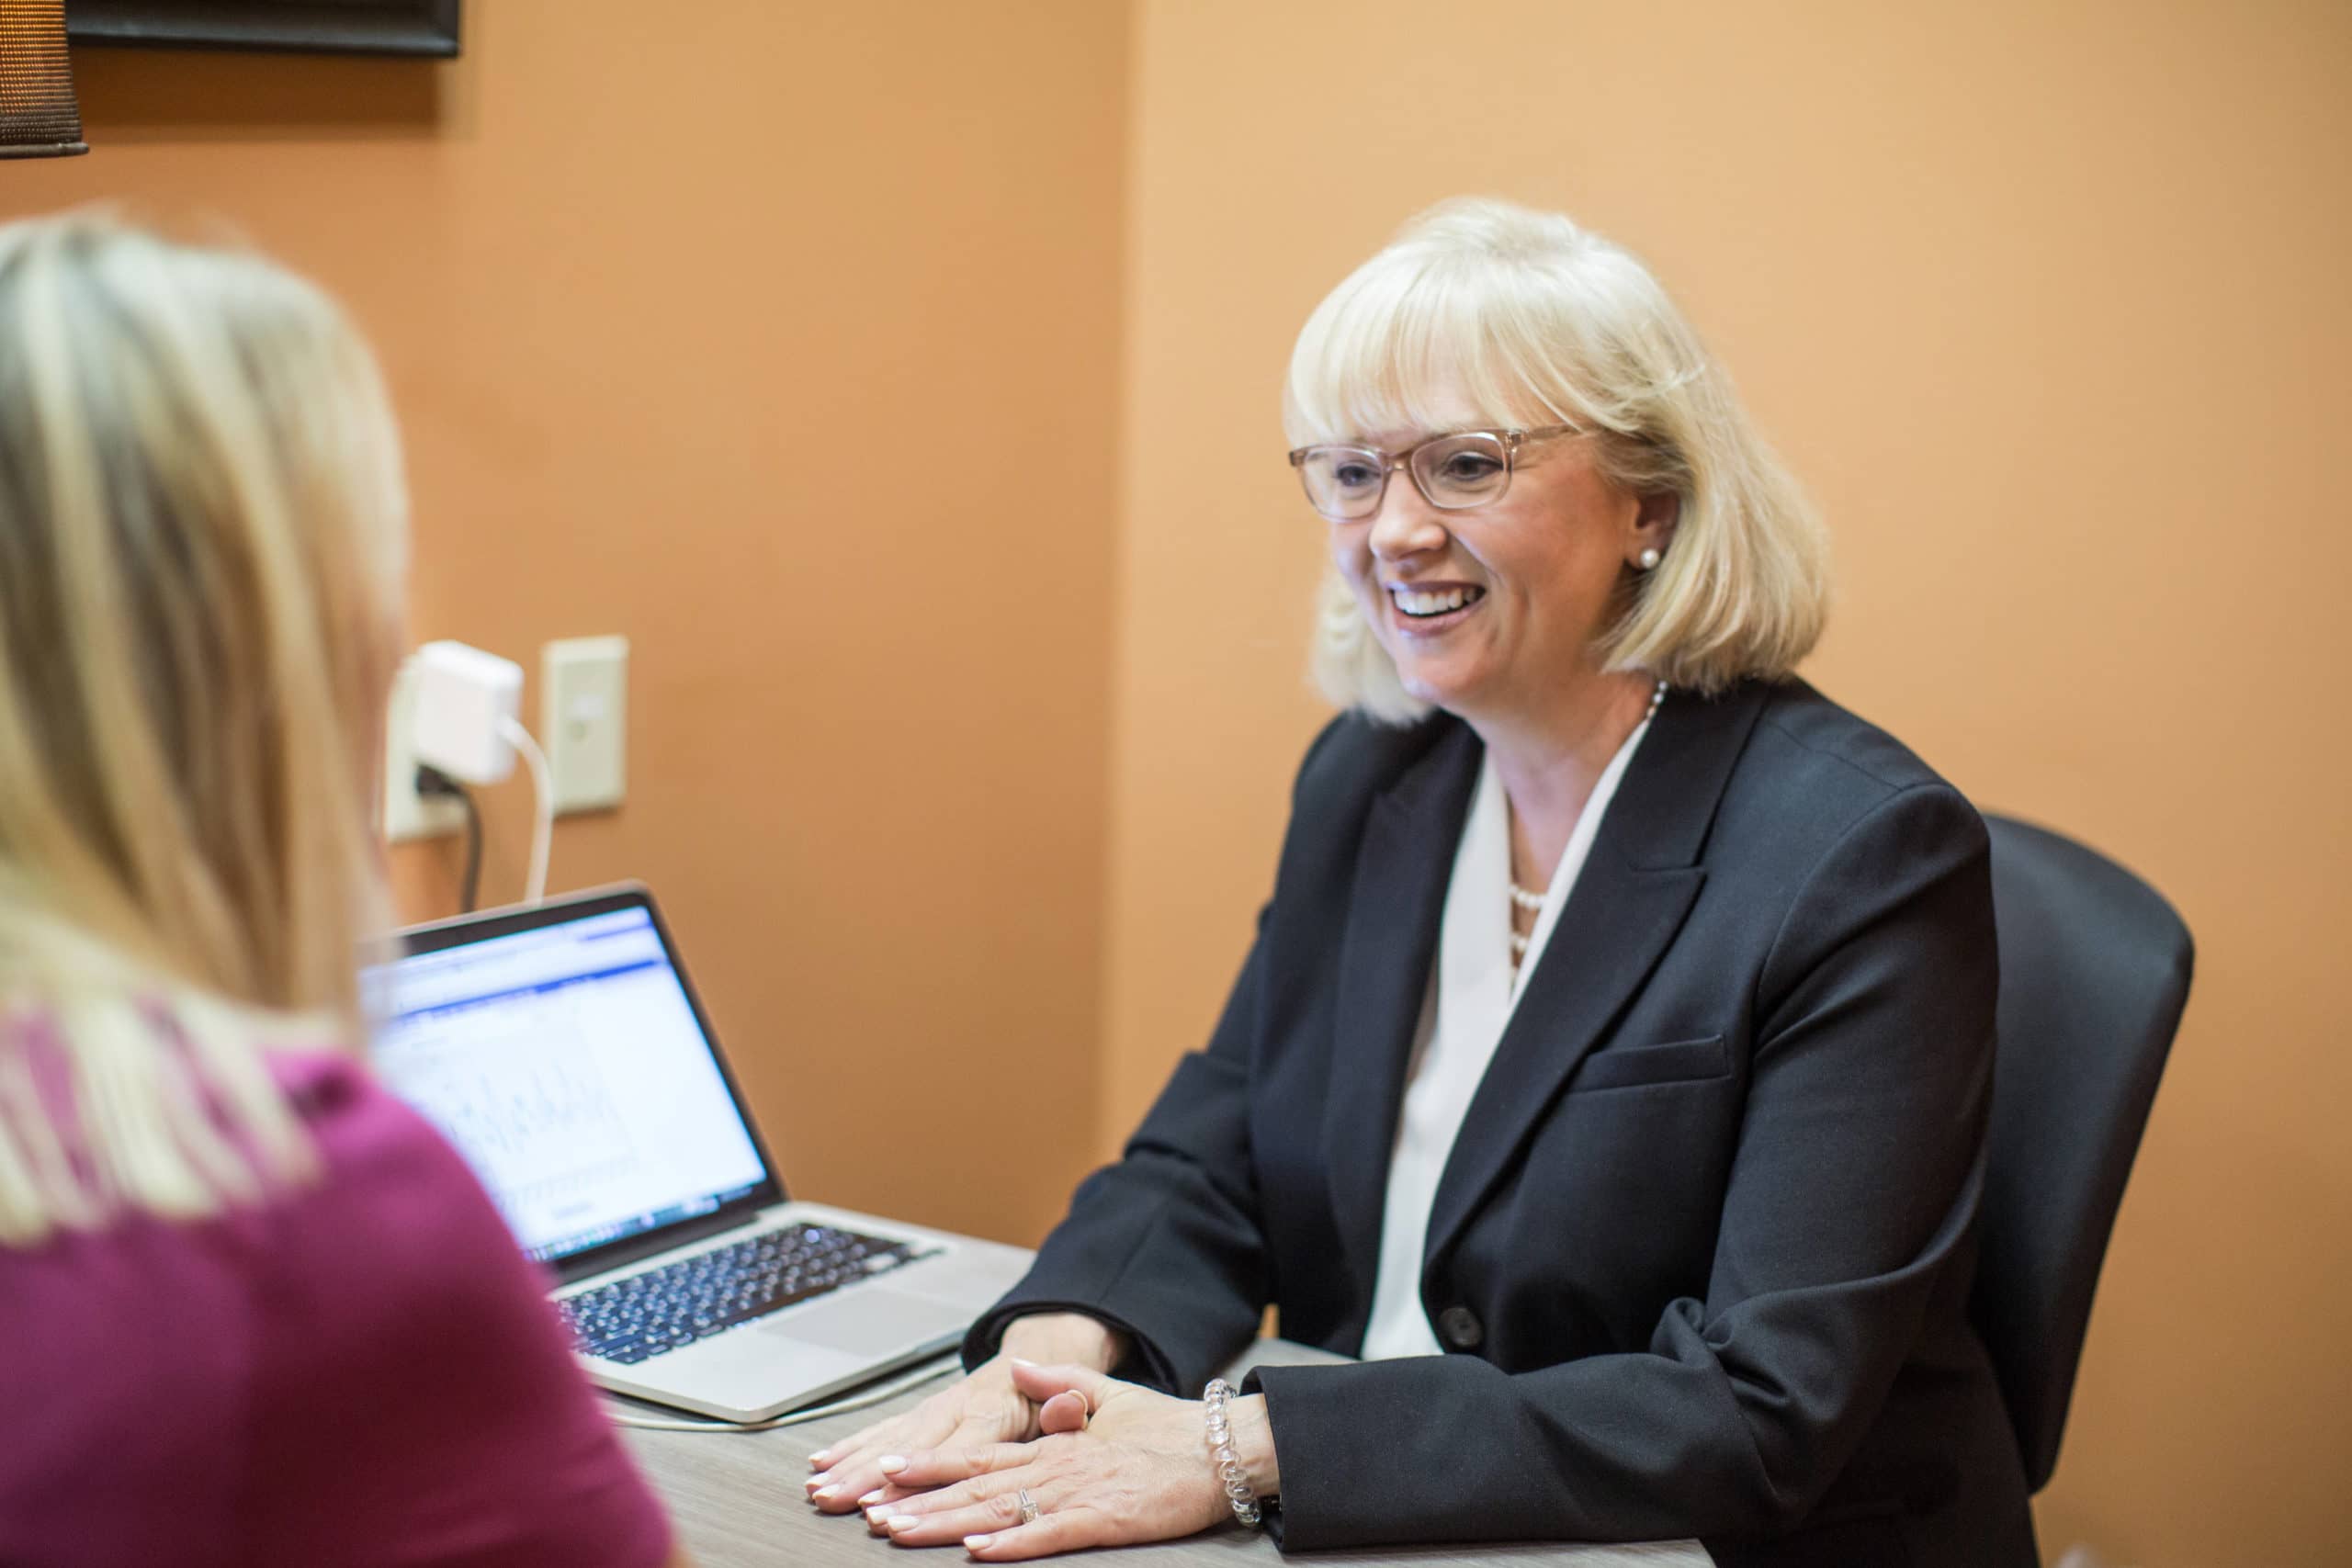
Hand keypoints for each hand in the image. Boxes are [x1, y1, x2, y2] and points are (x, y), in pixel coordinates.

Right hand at [803, 1314, 1113, 1517]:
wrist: (1037, 1360)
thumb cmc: (1052, 1395)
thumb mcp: (1074, 1398)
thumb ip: (1068, 1407)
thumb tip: (1068, 1405)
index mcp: (994, 1408)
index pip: (954, 1448)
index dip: (919, 1473)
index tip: (886, 1495)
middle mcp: (955, 1407)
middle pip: (908, 1446)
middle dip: (868, 1475)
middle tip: (836, 1499)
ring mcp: (933, 1410)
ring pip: (886, 1439)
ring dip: (849, 1465)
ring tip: (819, 1489)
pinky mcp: (921, 1415)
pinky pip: (880, 1431)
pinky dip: (848, 1447)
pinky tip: (821, 1462)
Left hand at [866, 1362, 1271, 1559]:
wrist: (1223, 1446)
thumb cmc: (1167, 1430)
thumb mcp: (1108, 1397)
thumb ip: (1059, 1382)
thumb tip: (1020, 1364)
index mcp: (1054, 1444)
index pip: (980, 1455)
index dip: (930, 1464)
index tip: (888, 1471)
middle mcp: (1057, 1467)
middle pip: (975, 1487)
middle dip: (919, 1502)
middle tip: (872, 1513)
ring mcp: (1080, 1493)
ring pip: (1000, 1510)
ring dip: (947, 1524)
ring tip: (902, 1531)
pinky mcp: (1107, 1519)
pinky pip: (1052, 1532)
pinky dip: (1014, 1542)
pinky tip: (981, 1551)